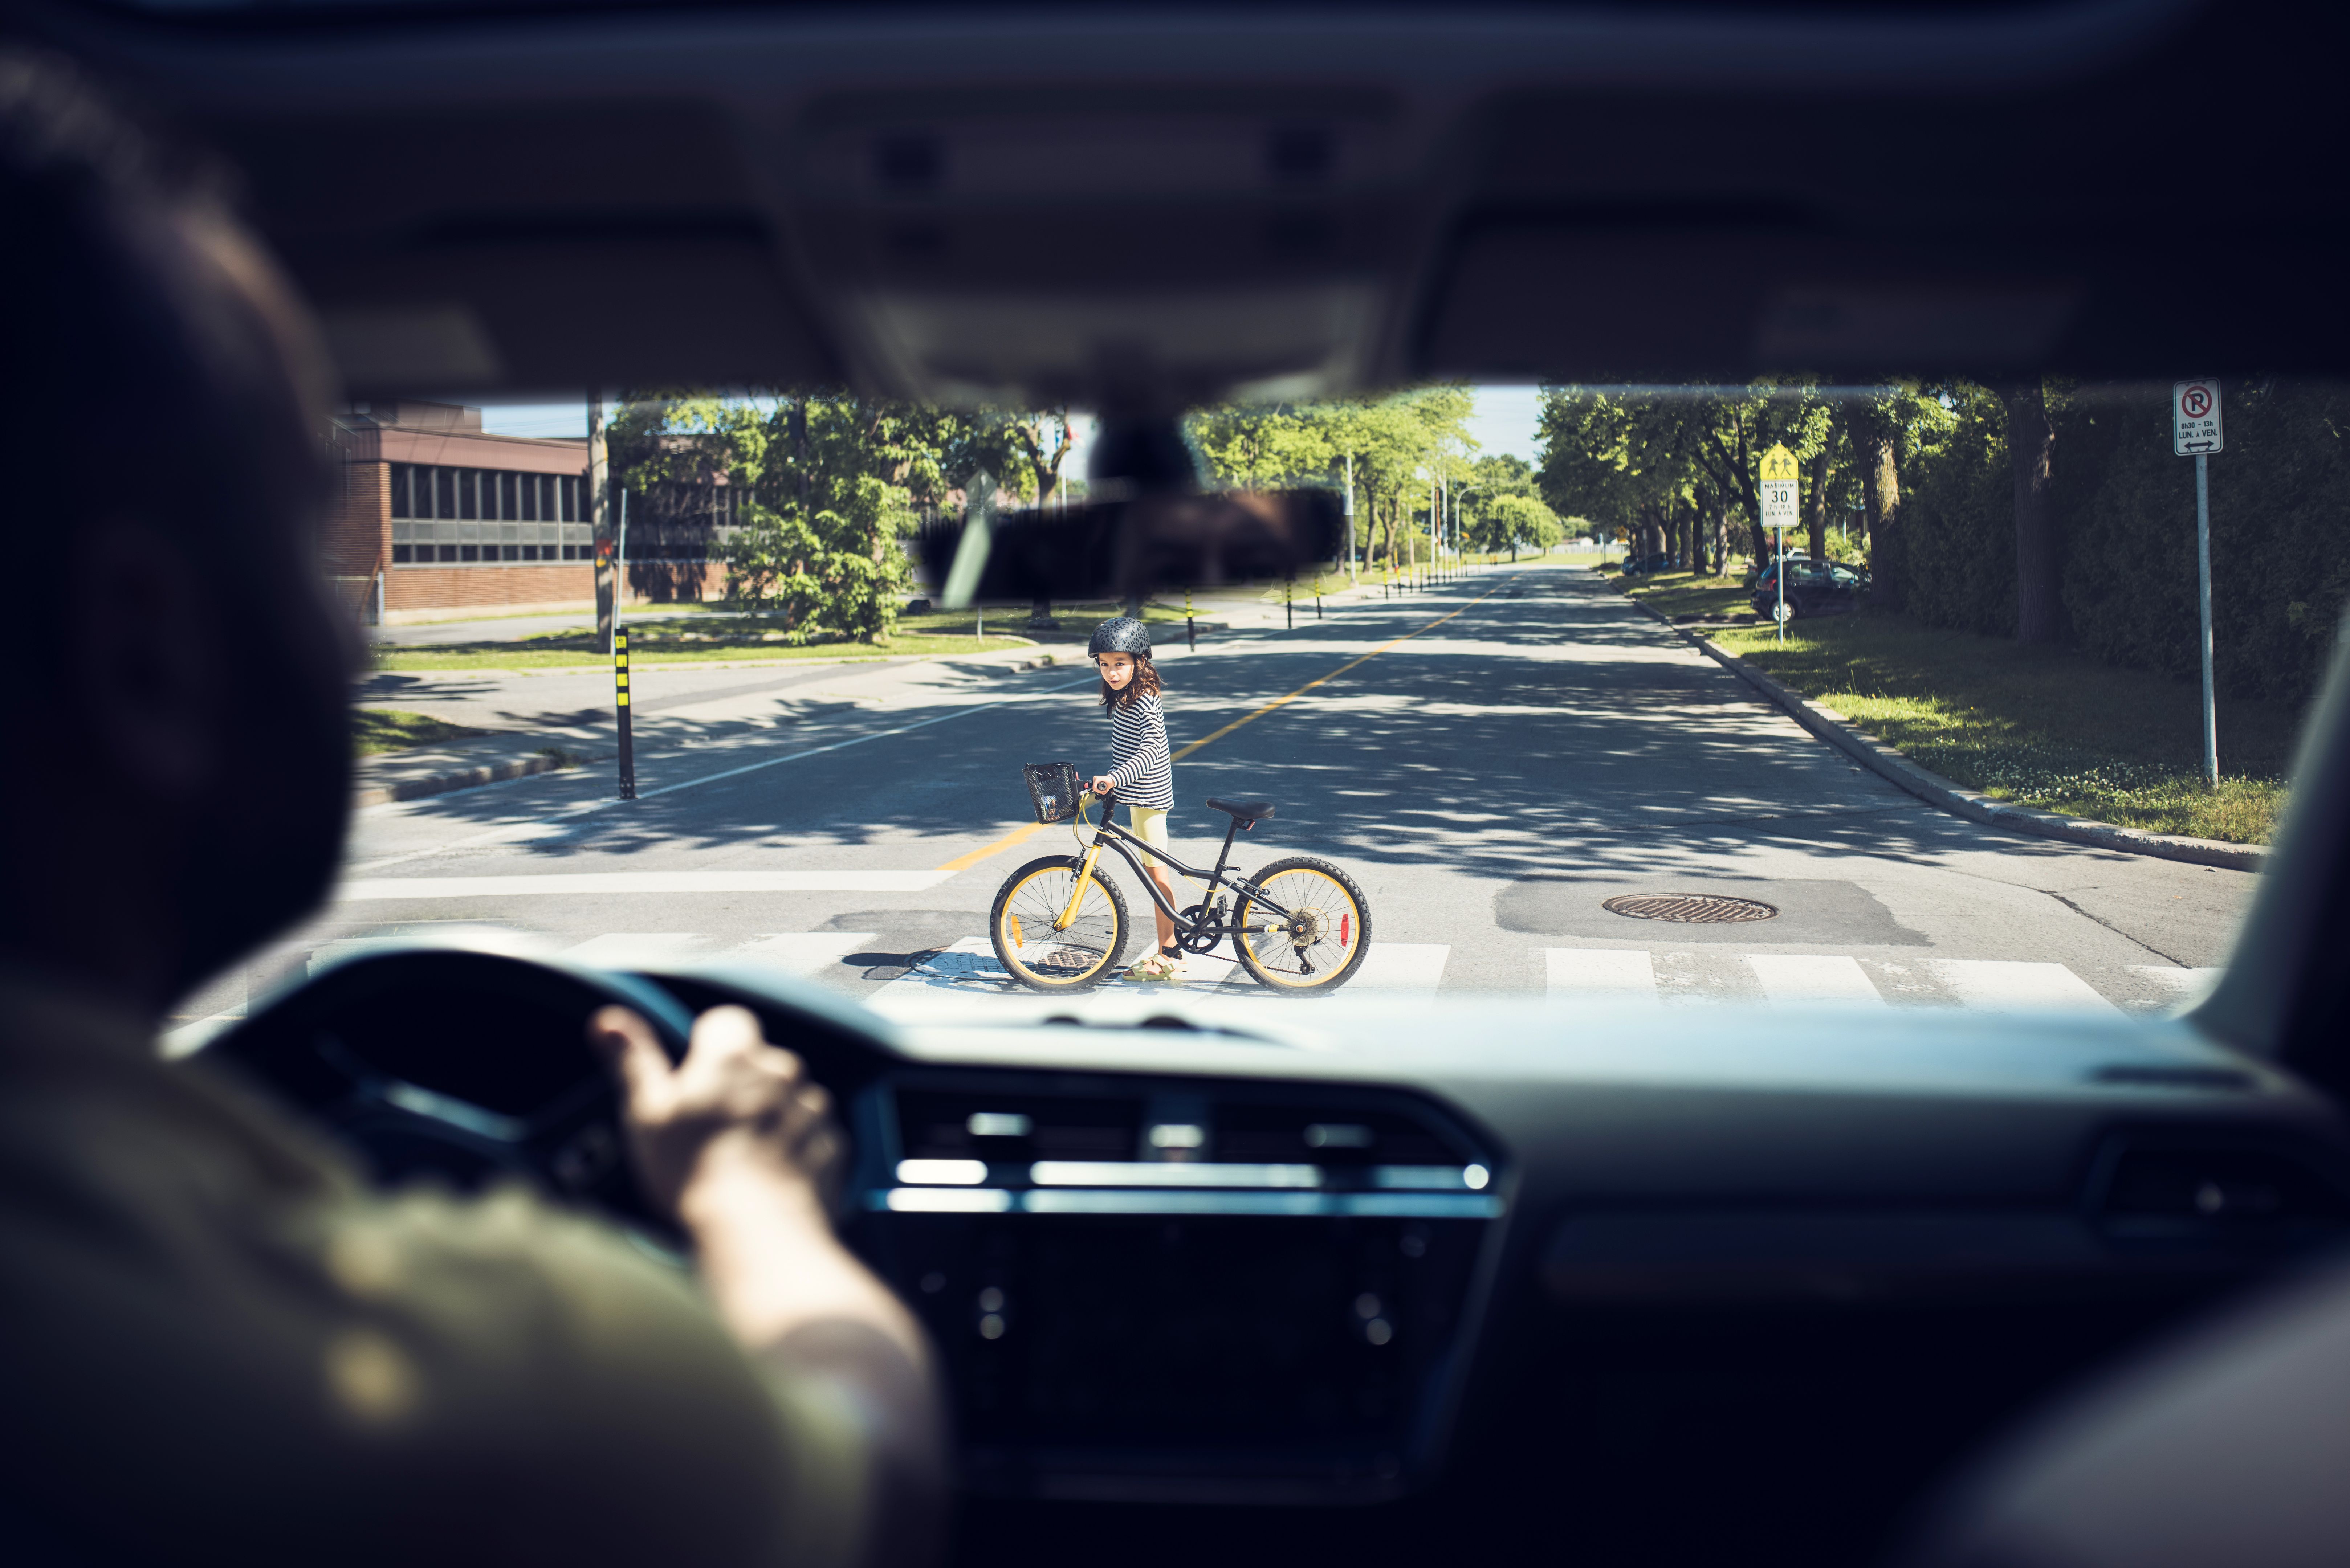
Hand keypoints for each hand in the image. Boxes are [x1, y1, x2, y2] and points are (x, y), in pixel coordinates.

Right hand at [588, 1004, 840, 1222]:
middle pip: (760, 1062)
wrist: (755, 1230)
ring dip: (771, 1116)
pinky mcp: (834, 1142)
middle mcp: (782, 1070)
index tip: (694, 1081)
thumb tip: (607, 1020)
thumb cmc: (692, 1170)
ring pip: (789, 1097)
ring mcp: (813, 1106)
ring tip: (743, 1159)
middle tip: (713, 1129)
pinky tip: (772, 1176)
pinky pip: (812, 1134)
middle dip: (741, 1085)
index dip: (709, 1047)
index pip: (728, 1022)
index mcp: (733, 1056)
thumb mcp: (647, 1113)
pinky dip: (796, 1148)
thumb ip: (633, 1060)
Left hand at [1090, 774, 1114, 794]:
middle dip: (1098, 791)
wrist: (1114, 780)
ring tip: (1104, 791)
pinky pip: (1094, 786)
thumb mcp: (1105, 788)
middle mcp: (1095, 778)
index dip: (1098, 791)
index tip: (1102, 792)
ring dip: (1099, 791)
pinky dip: (1098, 790)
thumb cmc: (1110, 782)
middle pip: (1093, 788)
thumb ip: (1103, 790)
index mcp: (1096, 780)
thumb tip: (1101, 793)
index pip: (1094, 787)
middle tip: (1103, 792)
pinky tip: (1103, 790)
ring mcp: (1095, 778)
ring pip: (1094, 788)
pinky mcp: (1097, 779)